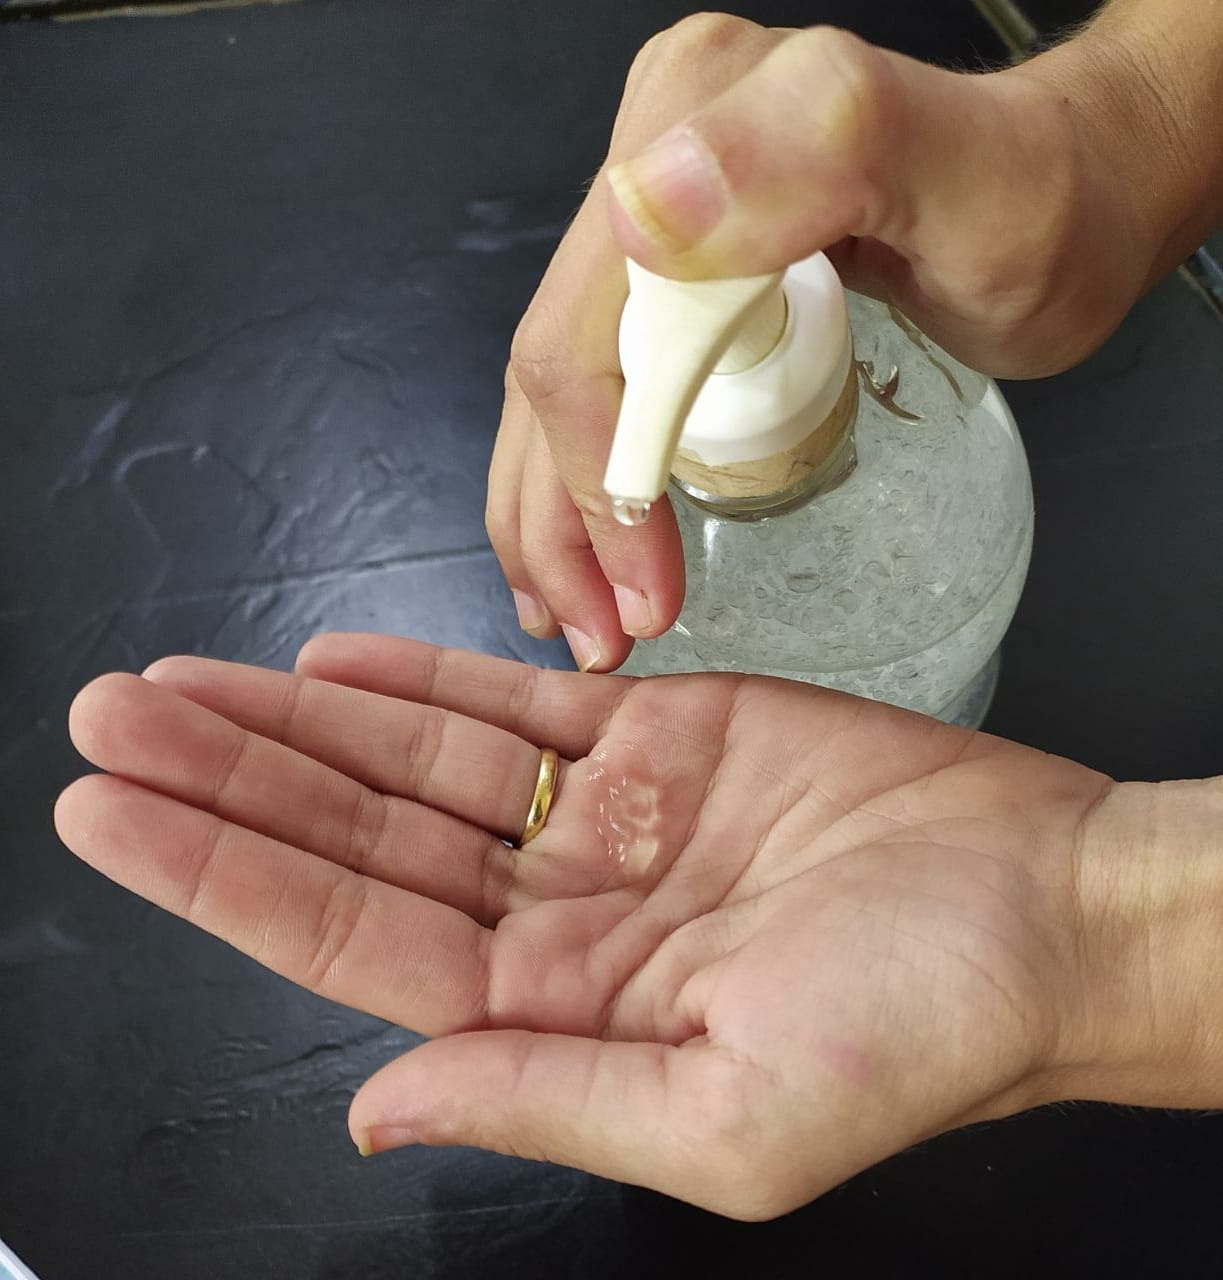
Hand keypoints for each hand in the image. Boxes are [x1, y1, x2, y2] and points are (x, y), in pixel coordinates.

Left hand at [55, 633, 1160, 1218]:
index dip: (221, 876)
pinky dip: (419, 676)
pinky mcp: (656, 737)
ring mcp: (599, 818)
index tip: (112, 815)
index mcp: (557, 1018)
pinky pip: (510, 702)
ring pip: (412, 760)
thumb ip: (539, 1097)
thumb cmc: (918, 1028)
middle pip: (354, 838)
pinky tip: (329, 662)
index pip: (348, 941)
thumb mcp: (727, 1117)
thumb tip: (377, 1107)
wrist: (1045, 907)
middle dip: (227, 778)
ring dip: (297, 720)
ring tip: (181, 682)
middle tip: (109, 718)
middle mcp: (556, 915)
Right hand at [490, 11, 1214, 670]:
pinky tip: (588, 538)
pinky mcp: (669, 266)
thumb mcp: (964, 181)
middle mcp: (650, 152)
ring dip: (552, 513)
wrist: (1068, 193)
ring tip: (573, 615)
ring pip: (558, 384)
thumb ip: (812, 155)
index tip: (648, 597)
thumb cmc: (1043, 211)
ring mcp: (655, 213)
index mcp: (689, 113)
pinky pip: (596, 382)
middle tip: (595, 636)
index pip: (588, 338)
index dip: (601, 481)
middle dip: (559, 522)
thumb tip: (638, 212)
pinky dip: (584, 474)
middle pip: (554, 367)